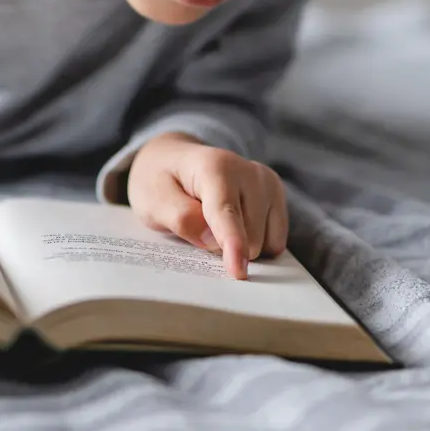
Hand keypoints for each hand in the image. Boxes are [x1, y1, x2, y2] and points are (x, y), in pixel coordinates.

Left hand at [126, 132, 287, 279]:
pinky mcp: (277, 195)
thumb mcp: (153, 200)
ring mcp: (267, 183)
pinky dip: (255, 244)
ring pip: (264, 244)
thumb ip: (180, 218)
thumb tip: (213, 241)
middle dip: (223, 246)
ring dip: (238, 245)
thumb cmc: (162, 181)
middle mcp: (248, 171)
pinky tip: (234, 225)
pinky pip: (276, 242)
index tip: (238, 271)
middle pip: (248, 238)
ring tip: (213, 221)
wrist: (174, 159)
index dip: (232, 243)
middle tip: (198, 227)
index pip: (225, 212)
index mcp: (214, 166)